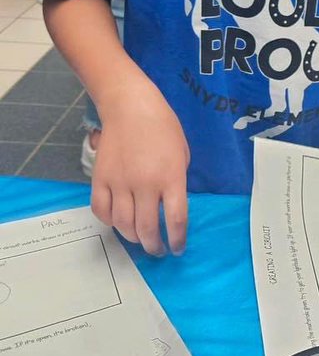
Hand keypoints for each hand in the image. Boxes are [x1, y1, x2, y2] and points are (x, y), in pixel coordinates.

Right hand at [90, 81, 189, 255]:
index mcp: (171, 177)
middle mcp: (145, 184)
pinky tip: (118, 221)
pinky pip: (101, 210)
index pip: (176, 219)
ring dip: (132, 238)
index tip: (177, 248)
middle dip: (154, 246)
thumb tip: (170, 205)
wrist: (130, 106)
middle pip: (147, 228)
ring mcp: (119, 182)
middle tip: (157, 250)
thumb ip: (177, 181)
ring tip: (139, 239)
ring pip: (123, 224)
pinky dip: (109, 221)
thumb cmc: (162, 126)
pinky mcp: (100, 179)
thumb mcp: (182, 153)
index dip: (177, 240)